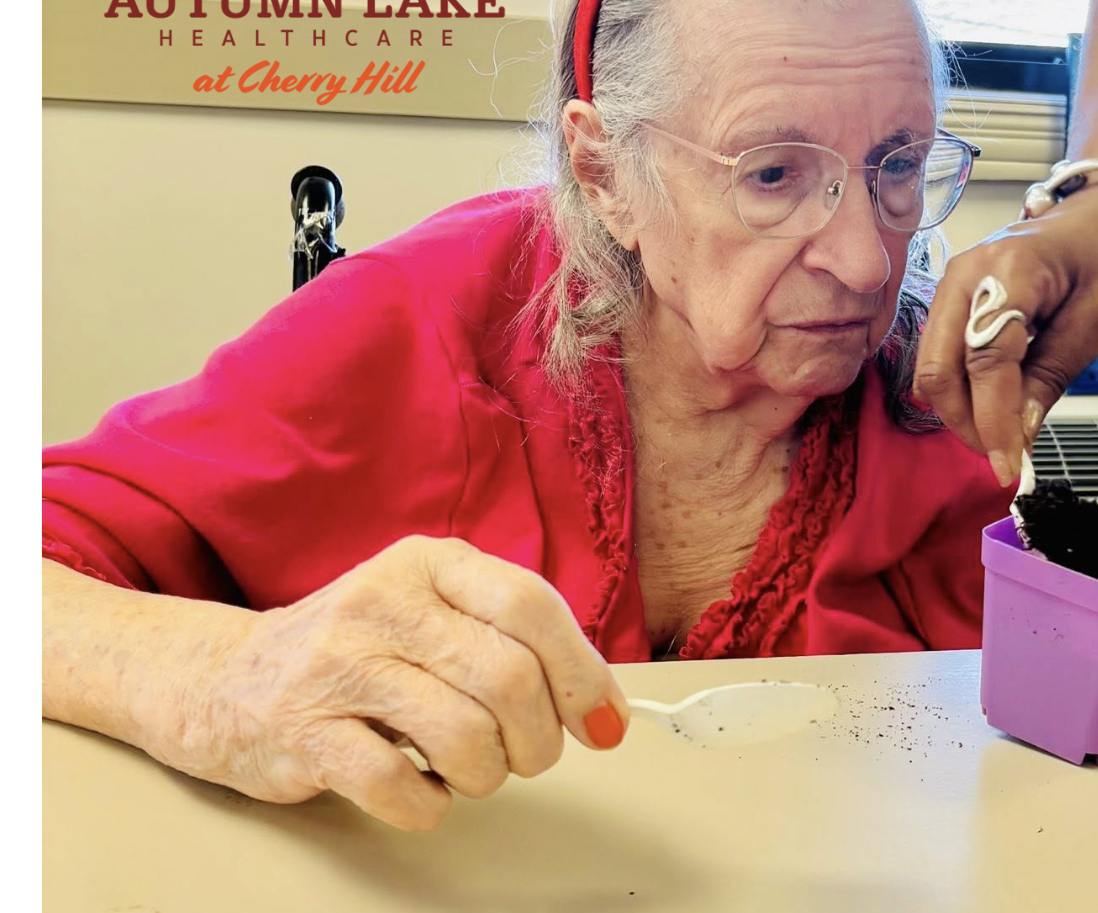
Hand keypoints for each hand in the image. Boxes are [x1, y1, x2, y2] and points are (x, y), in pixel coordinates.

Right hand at [159, 536, 628, 829]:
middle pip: (508, 677)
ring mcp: (339, 663)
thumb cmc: (355, 652)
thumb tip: (603, 708)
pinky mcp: (304, 729)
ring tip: (471, 770)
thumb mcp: (432, 613)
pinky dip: (429, 804)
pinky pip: (399, 784)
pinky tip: (421, 789)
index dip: (583, 671)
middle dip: (539, 738)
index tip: (604, 721)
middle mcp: (385, 600)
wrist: (223, 679)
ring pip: (465, 734)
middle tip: (529, 756)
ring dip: (488, 774)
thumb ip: (512, 640)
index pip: (531, 605)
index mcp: (430, 563)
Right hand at [914, 181, 1097, 484]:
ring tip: (1008, 436)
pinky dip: (968, 390)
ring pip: (935, 368)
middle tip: (1008, 458)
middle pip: (940, 369)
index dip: (993, 422)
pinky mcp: (957, 298)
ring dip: (964, 411)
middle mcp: (965, 274)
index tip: (1011, 469)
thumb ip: (1053, 375)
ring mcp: (955, 284)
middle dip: (968, 424)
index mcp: (1009, 269)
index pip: (985, 360)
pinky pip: (947, 355)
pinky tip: (1002, 407)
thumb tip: (1020, 436)